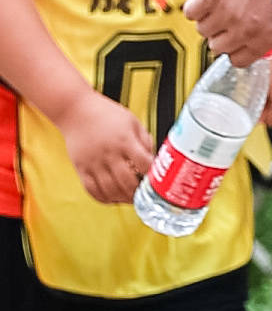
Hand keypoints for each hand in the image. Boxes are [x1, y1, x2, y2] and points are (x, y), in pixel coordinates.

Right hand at [62, 89, 156, 203]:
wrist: (75, 111)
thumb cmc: (106, 115)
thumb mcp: (132, 121)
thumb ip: (144, 140)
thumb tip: (154, 160)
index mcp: (125, 140)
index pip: (144, 163)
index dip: (152, 175)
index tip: (157, 180)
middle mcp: (109, 153)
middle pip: (127, 181)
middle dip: (138, 192)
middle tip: (144, 196)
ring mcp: (93, 162)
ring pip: (109, 190)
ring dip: (122, 199)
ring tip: (131, 200)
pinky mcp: (81, 168)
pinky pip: (92, 190)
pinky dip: (103, 199)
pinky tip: (113, 199)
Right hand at [183, 0, 271, 63]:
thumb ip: (268, 35)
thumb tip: (257, 50)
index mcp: (264, 37)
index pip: (238, 61)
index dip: (234, 49)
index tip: (234, 39)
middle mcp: (244, 29)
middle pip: (217, 47)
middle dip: (221, 34)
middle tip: (228, 18)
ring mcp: (227, 13)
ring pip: (203, 30)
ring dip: (209, 19)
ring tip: (220, 4)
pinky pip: (191, 13)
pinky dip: (195, 7)